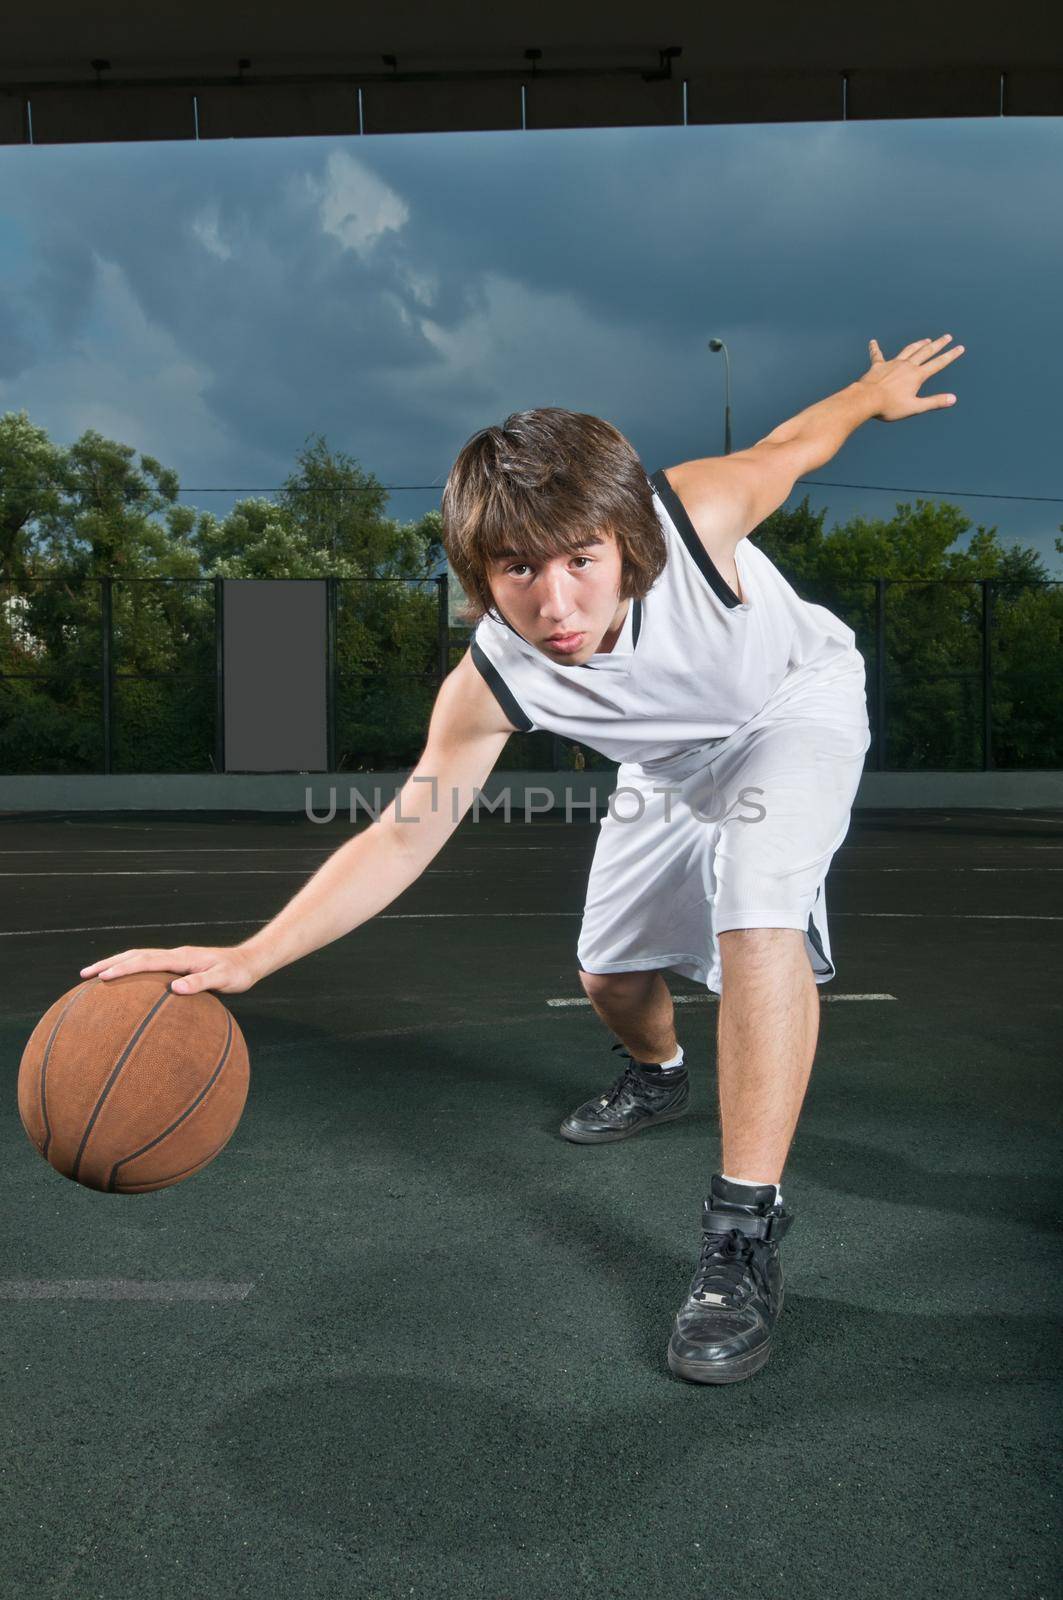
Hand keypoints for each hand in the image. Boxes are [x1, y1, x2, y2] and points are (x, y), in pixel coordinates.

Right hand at [78, 944, 259, 995]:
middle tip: (83, 975)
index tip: (102, 977)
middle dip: (108, 963)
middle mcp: (175, 955)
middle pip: (135, 955)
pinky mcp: (178, 964)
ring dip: (116, 963)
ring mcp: (175, 958)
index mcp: (182, 957)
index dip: (123, 968)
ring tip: (94, 976)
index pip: (146, 961)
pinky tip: (124, 982)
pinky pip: (148, 965)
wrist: (250, 961)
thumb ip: (200, 983)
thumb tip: (175, 989)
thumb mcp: (223, 979)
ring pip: (139, 957)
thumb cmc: (237, 973)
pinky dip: (131, 968)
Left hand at [857, 334, 964, 421]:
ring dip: (918, 344)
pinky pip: (877, 355)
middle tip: (947, 337)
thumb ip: (934, 402)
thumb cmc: (889, 406)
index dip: (951, 355)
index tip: (960, 347)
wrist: (866, 399)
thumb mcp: (915, 407)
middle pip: (926, 352)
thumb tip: (953, 399)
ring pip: (908, 350)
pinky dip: (875, 348)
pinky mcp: (878, 366)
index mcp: (917, 375)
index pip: (938, 363)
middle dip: (938, 344)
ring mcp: (892, 363)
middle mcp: (907, 365)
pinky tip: (872, 342)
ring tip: (926, 340)